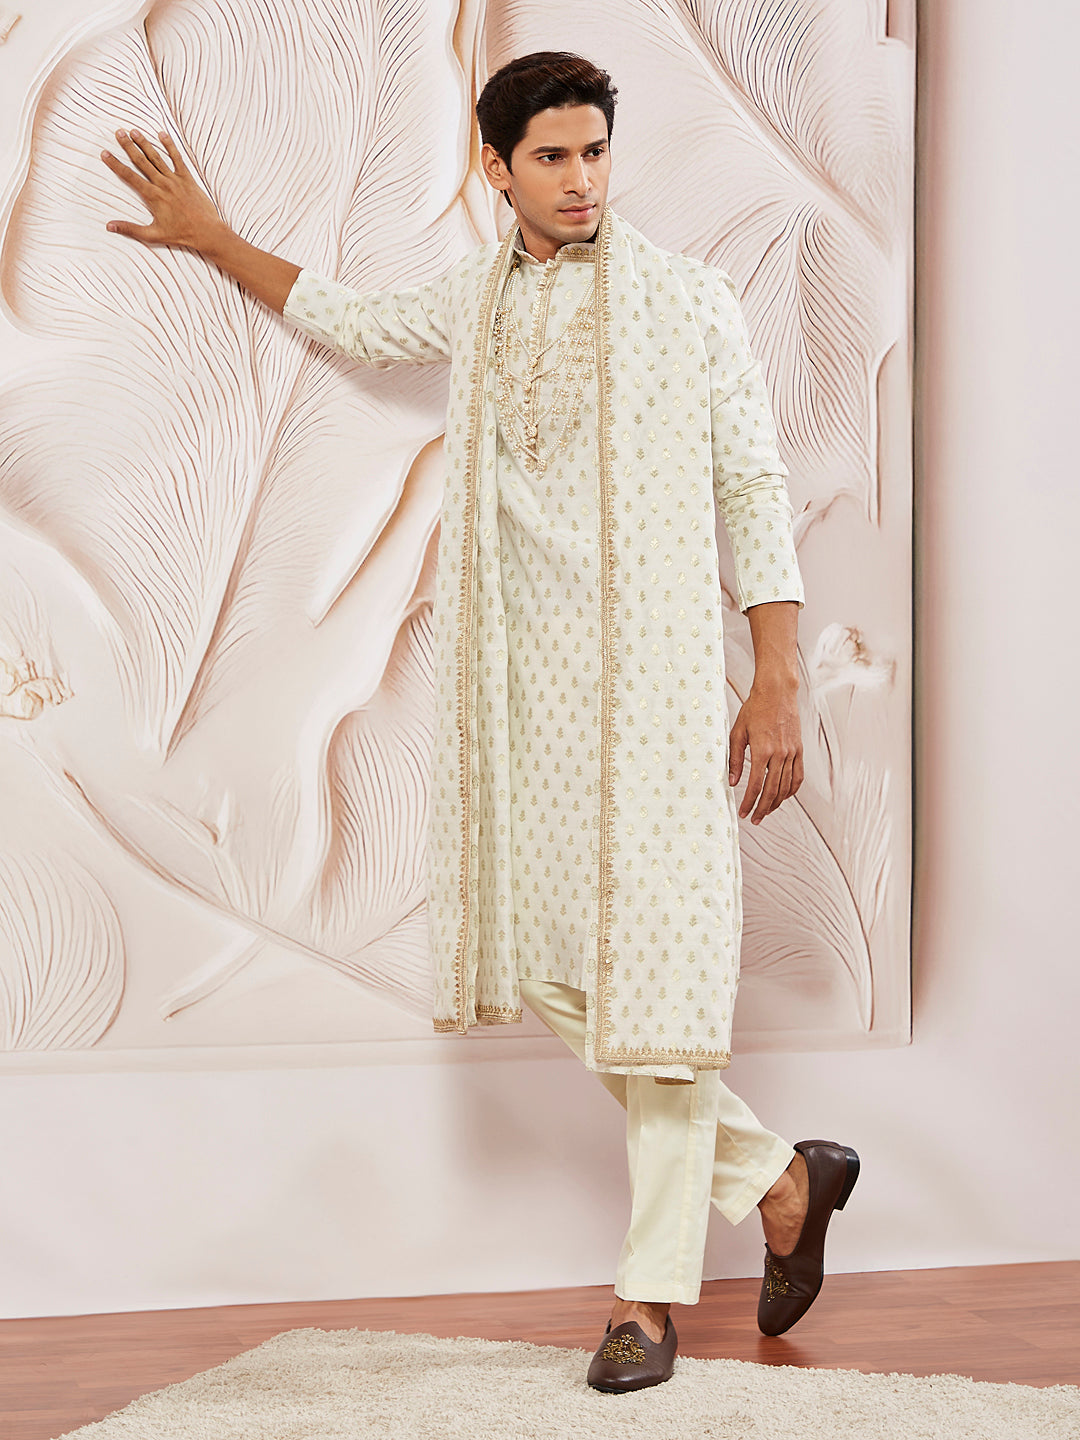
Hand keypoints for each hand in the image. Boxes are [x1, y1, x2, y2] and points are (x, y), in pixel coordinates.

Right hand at [100, 128, 223, 250]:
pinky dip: (170, 146)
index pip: (129, 176)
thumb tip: (109, 226)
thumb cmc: (180, 234)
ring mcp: (175, 180)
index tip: (105, 153)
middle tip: (118, 133)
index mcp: (152, 196)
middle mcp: (162, 184)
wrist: (206, 231)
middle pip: (141, 162)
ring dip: (145, 143)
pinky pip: (177, 159)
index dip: (115, 164)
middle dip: (128, 146)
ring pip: (157, 157)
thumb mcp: (153, 235)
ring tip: (134, 131)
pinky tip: (162, 134)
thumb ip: (130, 229)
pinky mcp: (187, 178)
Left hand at [728, 676, 802, 824]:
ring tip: (766, 812)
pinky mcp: (800, 750)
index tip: (743, 813)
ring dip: (777, 802)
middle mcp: (780, 754)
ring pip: (787, 786)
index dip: (749, 802)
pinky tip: (783, 796)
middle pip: (773, 790)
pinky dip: (792, 790)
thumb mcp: (737, 733)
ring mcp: (793, 752)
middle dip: (763, 808)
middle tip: (754, 819)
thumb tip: (732, 782)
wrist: (777, 692)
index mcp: (763, 750)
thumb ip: (734, 759)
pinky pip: (798, 776)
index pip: (756, 785)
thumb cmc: (754, 709)